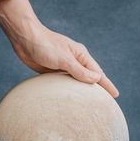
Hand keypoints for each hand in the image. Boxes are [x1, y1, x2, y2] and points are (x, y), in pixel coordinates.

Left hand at [0, 0, 118, 97]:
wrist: (24, 38)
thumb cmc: (44, 45)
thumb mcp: (63, 59)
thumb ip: (79, 70)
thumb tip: (96, 79)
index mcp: (80, 55)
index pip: (98, 73)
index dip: (107, 84)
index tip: (115, 95)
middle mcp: (74, 60)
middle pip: (89, 77)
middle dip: (98, 87)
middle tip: (107, 101)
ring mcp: (63, 65)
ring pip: (77, 81)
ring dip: (83, 89)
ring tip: (91, 102)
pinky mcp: (52, 70)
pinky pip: (64, 82)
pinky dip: (69, 89)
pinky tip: (69, 97)